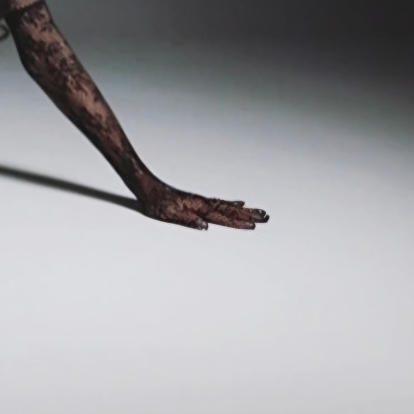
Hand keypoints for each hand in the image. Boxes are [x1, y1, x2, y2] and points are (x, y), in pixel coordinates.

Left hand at [135, 178, 267, 229]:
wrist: (147, 187)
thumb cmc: (155, 203)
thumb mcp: (167, 215)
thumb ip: (187, 220)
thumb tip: (205, 226)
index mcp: (197, 208)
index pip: (222, 217)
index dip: (237, 223)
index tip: (253, 226)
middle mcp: (202, 203)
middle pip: (230, 210)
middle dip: (248, 215)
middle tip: (266, 217)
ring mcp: (201, 201)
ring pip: (227, 206)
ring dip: (244, 210)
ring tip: (259, 212)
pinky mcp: (197, 200)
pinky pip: (220, 202)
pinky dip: (231, 204)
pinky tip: (238, 204)